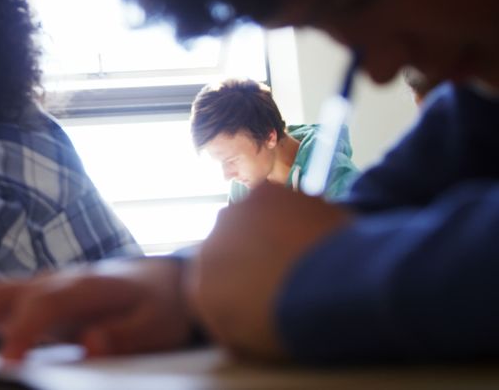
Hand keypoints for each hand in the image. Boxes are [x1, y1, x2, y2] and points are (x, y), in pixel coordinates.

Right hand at [0, 258, 193, 382]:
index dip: (22, 331)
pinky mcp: (23, 302)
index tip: (8, 364)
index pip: (42, 304)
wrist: (156, 281)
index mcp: (83, 287)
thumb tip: (90, 344)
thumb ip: (129, 336)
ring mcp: (32, 288)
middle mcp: (49, 282)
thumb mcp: (159, 325)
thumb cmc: (156, 306)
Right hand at [190, 182, 351, 359]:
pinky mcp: (264, 192)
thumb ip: (229, 323)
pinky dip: (290, 209)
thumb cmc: (293, 324)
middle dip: (248, 256)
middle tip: (282, 270)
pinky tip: (312, 227)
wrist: (333, 287)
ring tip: (303, 249)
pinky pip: (273, 199)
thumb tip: (229, 314)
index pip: (206, 286)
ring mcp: (233, 216)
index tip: (257, 291)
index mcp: (199, 290)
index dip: (233, 287)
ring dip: (267, 231)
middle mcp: (206, 248)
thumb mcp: (250, 340)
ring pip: (247, 221)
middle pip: (224, 249)